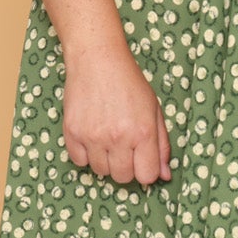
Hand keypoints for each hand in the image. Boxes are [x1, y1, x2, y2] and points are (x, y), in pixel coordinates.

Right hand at [61, 40, 171, 184]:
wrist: (97, 59)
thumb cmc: (129, 82)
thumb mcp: (154, 110)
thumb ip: (162, 145)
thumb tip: (164, 176)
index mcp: (143, 132)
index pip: (146, 176)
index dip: (145, 169)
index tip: (140, 158)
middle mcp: (118, 138)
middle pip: (122, 177)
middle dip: (125, 166)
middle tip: (123, 146)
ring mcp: (93, 136)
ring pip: (100, 171)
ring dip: (105, 160)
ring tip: (106, 137)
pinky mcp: (72, 132)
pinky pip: (79, 161)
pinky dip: (85, 154)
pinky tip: (91, 135)